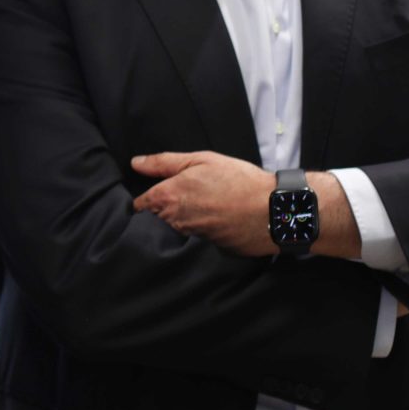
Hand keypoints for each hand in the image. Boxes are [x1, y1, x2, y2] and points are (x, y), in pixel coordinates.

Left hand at [131, 151, 276, 255]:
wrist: (272, 211)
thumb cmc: (237, 180)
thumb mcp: (201, 160)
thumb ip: (164, 162)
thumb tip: (135, 163)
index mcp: (169, 197)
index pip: (140, 206)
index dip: (143, 200)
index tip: (151, 195)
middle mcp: (174, 221)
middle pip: (155, 220)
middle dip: (160, 212)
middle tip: (180, 199)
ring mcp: (190, 238)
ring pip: (174, 230)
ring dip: (179, 222)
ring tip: (199, 208)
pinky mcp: (206, 249)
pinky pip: (193, 240)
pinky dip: (197, 232)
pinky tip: (212, 221)